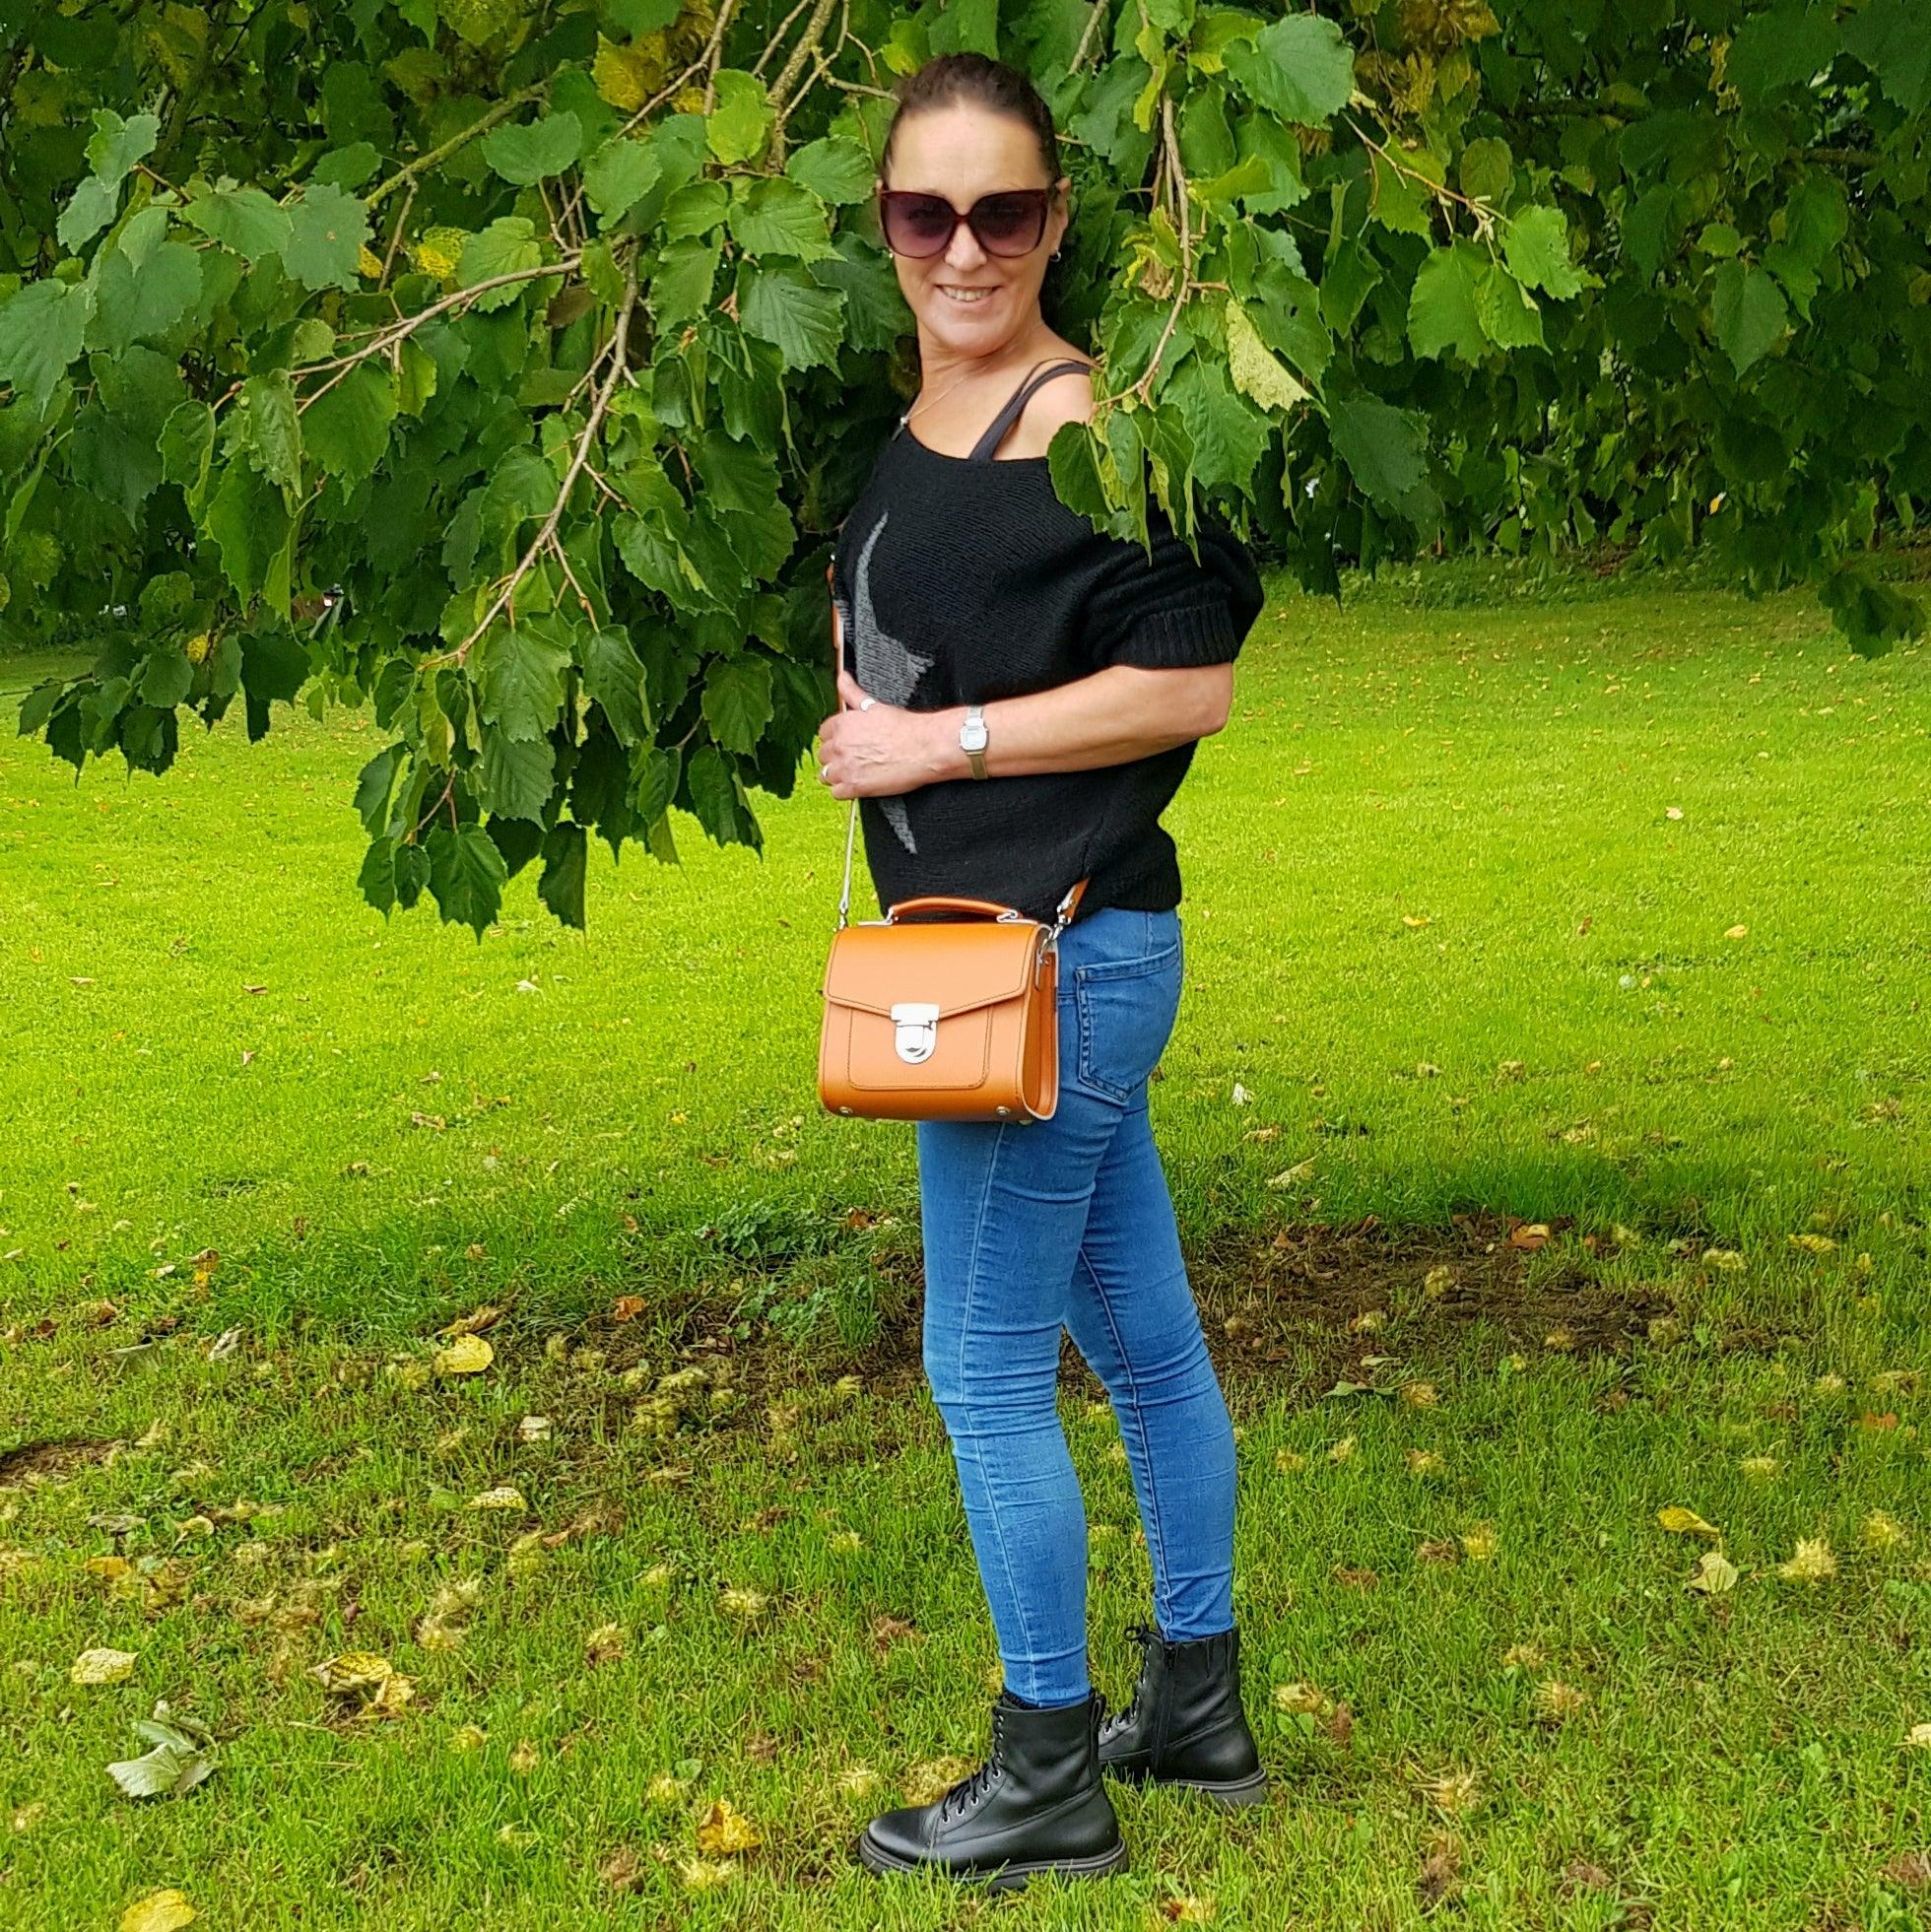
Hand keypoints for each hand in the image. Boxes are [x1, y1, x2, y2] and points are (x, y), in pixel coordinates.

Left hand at [817, 665, 948, 798]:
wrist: (923, 748)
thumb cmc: (904, 727)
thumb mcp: (874, 705)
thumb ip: (852, 692)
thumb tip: (842, 677)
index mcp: (841, 724)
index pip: (823, 733)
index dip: (836, 738)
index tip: (847, 742)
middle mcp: (839, 746)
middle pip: (823, 755)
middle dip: (835, 757)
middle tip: (853, 758)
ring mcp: (845, 768)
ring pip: (826, 775)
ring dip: (837, 775)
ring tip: (854, 773)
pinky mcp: (854, 787)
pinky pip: (836, 793)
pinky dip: (845, 791)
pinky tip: (857, 785)